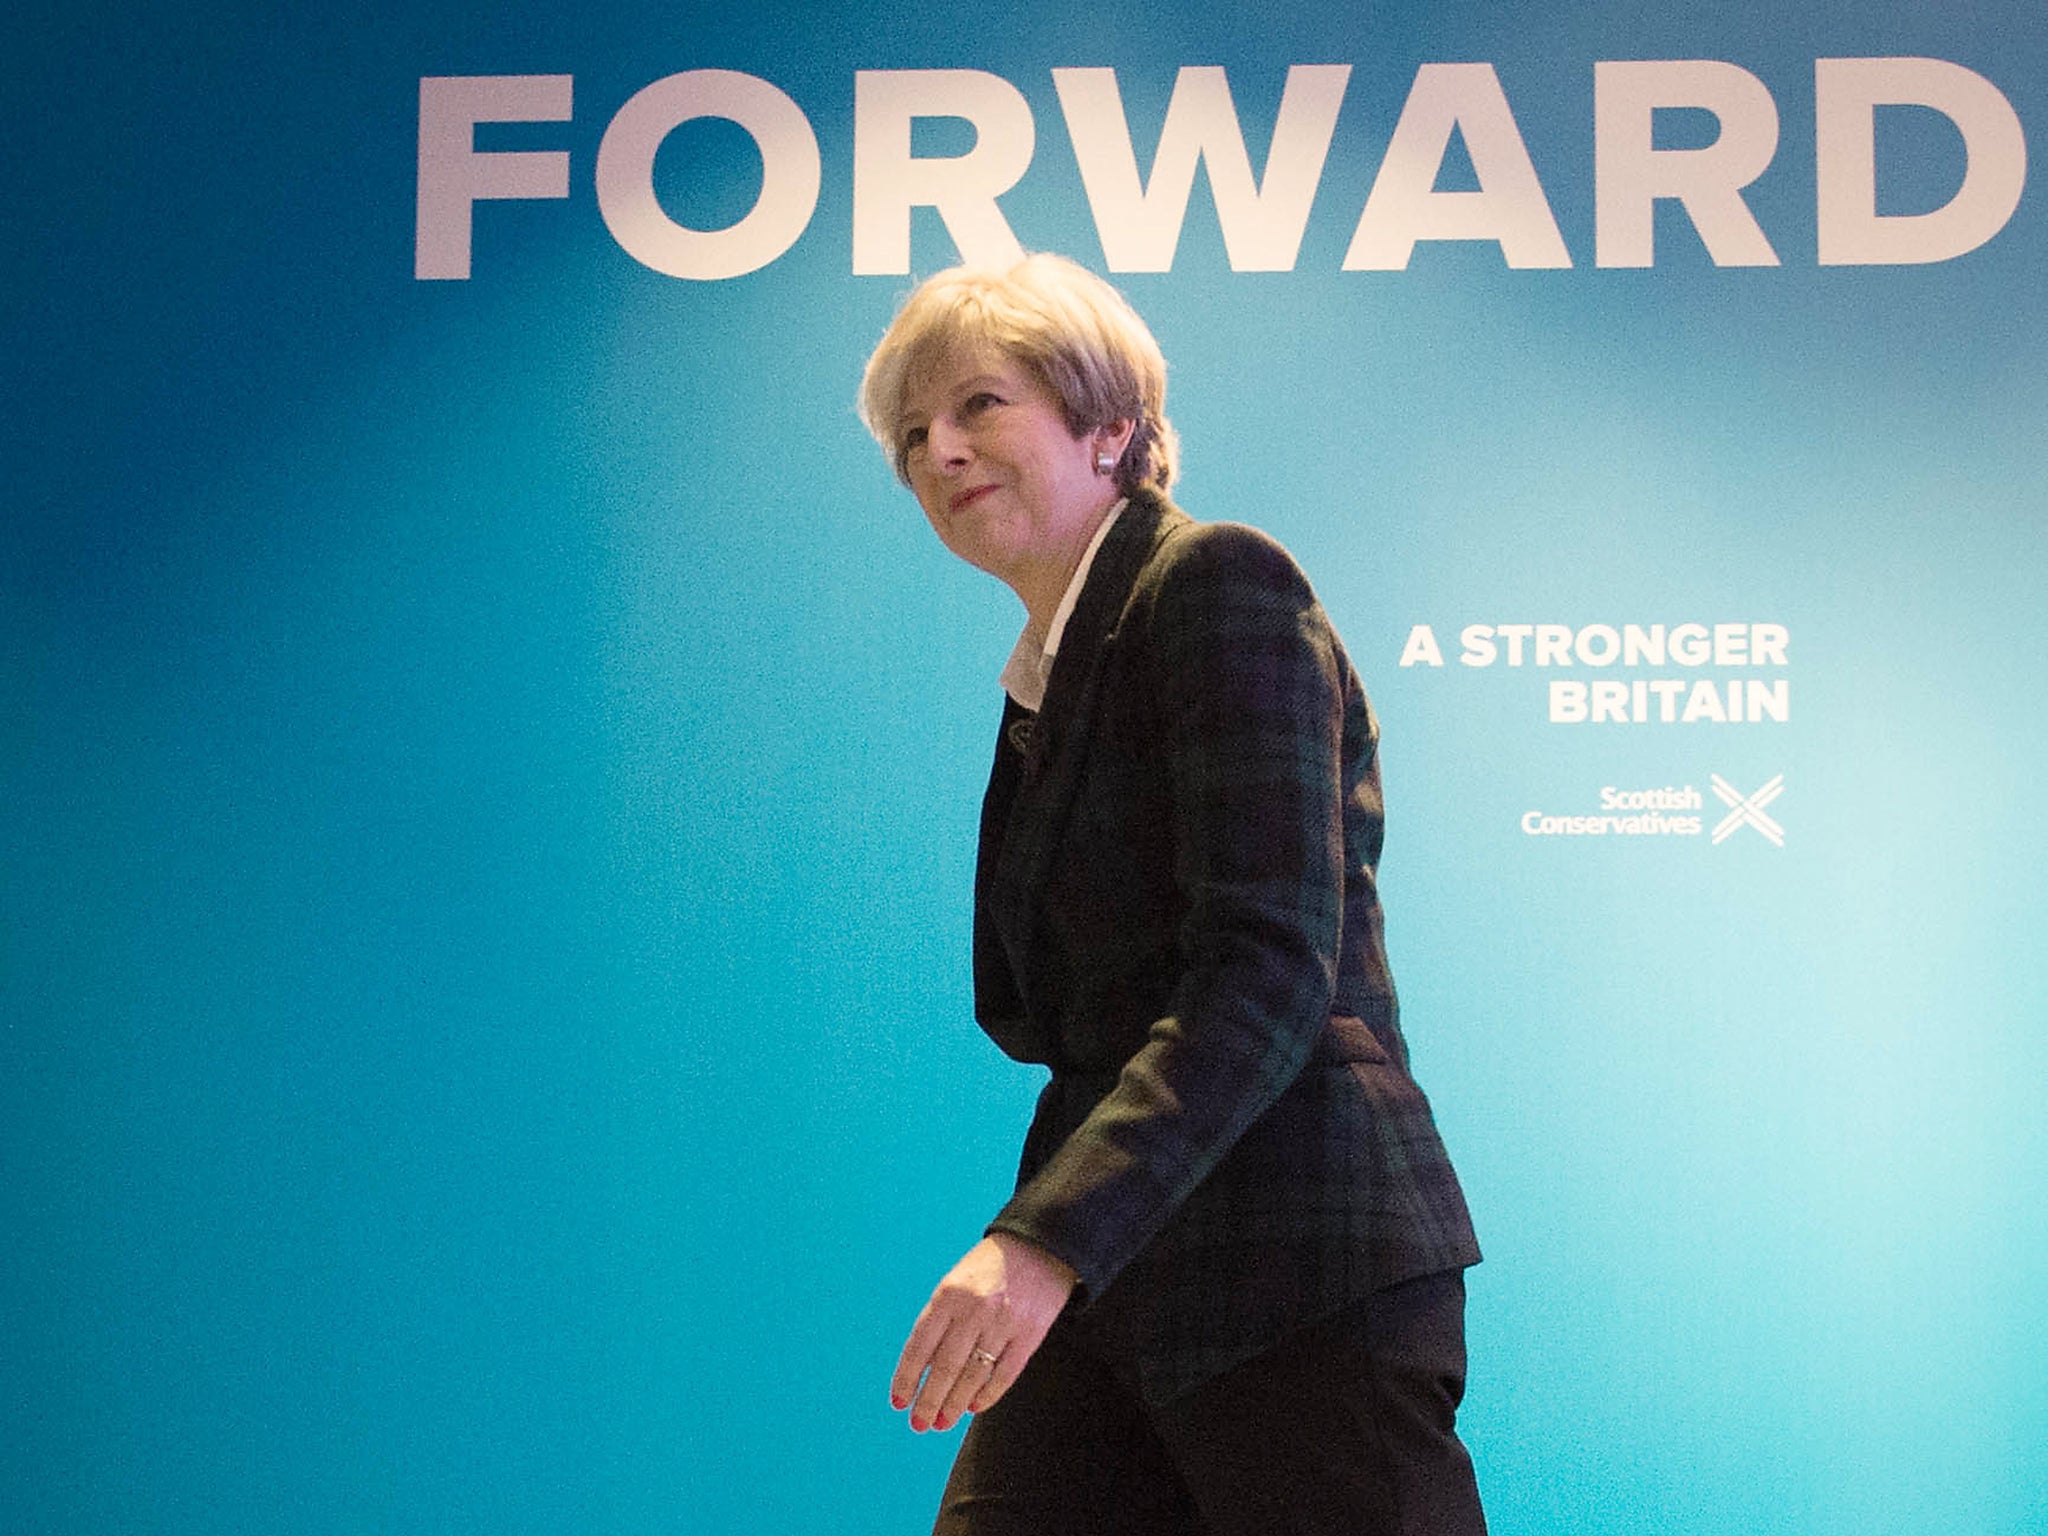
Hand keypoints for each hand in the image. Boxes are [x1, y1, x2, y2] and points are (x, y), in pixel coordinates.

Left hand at [891, 1233, 1076, 1431]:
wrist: (1039, 1246)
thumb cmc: (989, 1267)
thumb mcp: (955, 1282)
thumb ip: (939, 1320)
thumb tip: (922, 1368)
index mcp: (949, 1294)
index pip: (920, 1345)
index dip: (907, 1378)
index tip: (899, 1401)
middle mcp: (974, 1309)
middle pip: (945, 1367)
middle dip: (929, 1400)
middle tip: (919, 1423)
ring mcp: (1003, 1323)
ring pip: (973, 1376)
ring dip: (955, 1405)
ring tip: (943, 1422)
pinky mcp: (1029, 1334)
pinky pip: (1004, 1374)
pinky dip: (987, 1395)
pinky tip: (974, 1407)